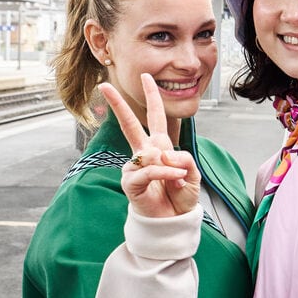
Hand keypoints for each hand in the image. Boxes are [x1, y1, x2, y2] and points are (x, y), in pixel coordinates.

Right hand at [99, 73, 201, 216]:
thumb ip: (183, 158)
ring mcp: (135, 167)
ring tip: (179, 178)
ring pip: (149, 153)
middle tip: (105, 86)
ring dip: (170, 166)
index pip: (154, 117)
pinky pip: (150, 170)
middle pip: (129, 124)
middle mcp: (144, 154)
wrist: (173, 221)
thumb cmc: (180, 197)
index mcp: (159, 146)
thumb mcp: (191, 173)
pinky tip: (174, 179)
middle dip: (118, 105)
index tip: (146, 77)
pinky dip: (165, 173)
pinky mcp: (131, 182)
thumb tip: (163, 154)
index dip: (152, 96)